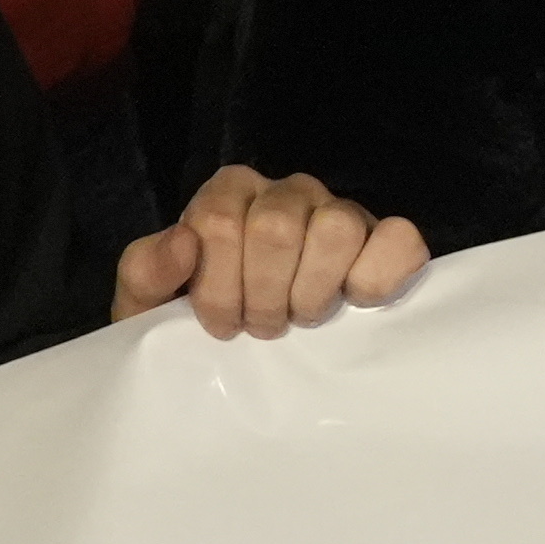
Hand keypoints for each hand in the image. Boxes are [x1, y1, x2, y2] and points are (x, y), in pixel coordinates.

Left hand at [112, 166, 428, 336]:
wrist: (242, 353)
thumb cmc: (200, 324)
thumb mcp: (150, 306)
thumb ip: (147, 271)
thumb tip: (183, 242)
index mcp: (228, 193)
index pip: (218, 222)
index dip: (217, 288)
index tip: (221, 326)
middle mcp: (287, 191)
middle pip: (276, 228)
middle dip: (263, 298)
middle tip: (262, 327)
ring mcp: (340, 211)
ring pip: (336, 227)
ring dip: (313, 292)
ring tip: (302, 318)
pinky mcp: (385, 239)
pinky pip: (398, 239)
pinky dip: (377, 277)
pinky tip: (354, 305)